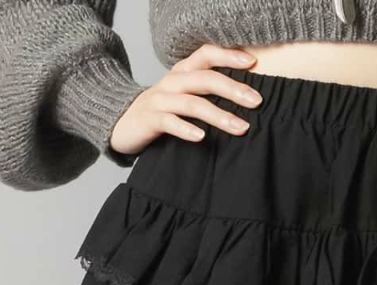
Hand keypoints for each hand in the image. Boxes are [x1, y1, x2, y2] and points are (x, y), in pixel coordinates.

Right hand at [109, 44, 261, 154]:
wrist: (120, 122)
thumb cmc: (160, 111)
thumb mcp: (182, 95)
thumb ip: (205, 92)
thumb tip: (243, 97)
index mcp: (181, 72)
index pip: (206, 55)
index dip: (228, 56)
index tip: (252, 64)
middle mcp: (171, 82)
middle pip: (204, 79)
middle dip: (232, 89)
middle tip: (256, 102)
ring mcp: (160, 100)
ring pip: (192, 103)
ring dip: (218, 115)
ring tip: (240, 128)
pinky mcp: (150, 120)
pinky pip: (169, 122)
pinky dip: (186, 129)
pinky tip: (202, 137)